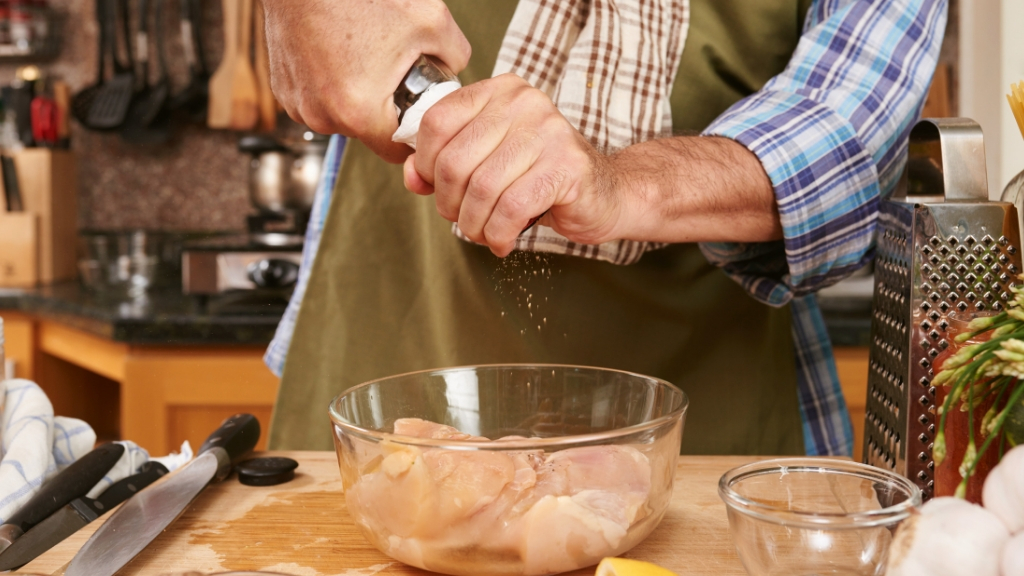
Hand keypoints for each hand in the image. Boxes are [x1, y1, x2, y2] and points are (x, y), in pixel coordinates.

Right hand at [262, 0, 470, 162]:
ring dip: (358, 98)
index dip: (413, 136)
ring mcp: (298, 105)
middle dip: (386, 110)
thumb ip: (454, 55)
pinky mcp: (283, 89)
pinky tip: (341, 54)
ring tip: (365, 58)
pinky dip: (332, 85)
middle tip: (394, 72)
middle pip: (370, 134)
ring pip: (343, 117)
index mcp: (359, 111)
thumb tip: (454, 71)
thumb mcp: (430, 20)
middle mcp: (323, 116)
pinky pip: (319, 100)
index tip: (418, 113)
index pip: (397, 152)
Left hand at [404, 74, 620, 256]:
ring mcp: (549, 132)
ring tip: (483, 233)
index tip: (436, 188)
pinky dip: (498, 234)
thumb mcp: (487, 162)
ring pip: (481, 189)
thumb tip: (411, 176)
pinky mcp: (566, 166)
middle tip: (462, 219)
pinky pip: (511, 208)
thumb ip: (444, 164)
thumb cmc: (539, 178)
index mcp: (500, 91)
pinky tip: (503, 241)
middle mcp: (524, 102)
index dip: (425, 164)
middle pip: (454, 160)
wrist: (604, 193)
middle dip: (449, 203)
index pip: (437, 121)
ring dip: (474, 225)